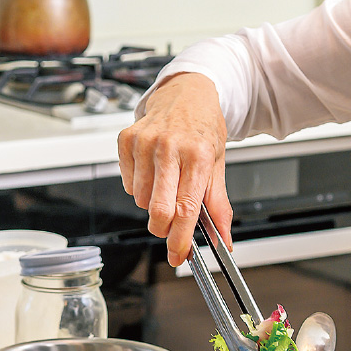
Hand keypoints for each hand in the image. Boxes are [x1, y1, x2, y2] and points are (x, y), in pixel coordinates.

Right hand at [117, 73, 232, 265]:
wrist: (187, 93)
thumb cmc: (203, 128)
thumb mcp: (217, 164)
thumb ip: (218, 205)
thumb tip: (224, 239)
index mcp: (197, 155)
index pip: (186, 209)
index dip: (180, 239)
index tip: (179, 256)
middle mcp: (170, 146)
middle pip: (158, 210)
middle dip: (164, 228)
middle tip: (172, 225)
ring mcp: (145, 141)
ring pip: (140, 200)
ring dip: (153, 203)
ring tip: (167, 183)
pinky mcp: (127, 139)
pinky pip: (127, 184)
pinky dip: (139, 187)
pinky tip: (153, 170)